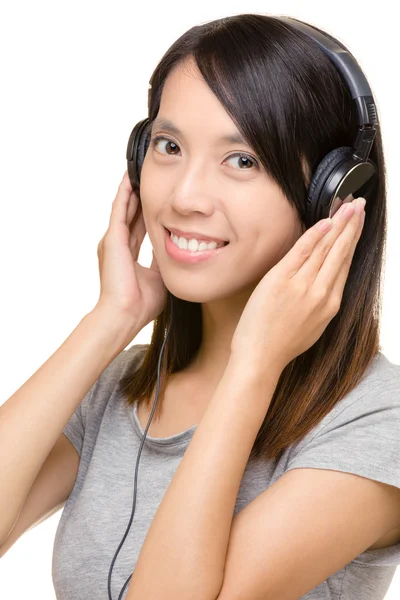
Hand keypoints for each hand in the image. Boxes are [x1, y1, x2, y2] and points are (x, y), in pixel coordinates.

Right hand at [95, 171, 167, 330]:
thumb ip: (163, 262)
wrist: (125, 314)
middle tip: (148, 179)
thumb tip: (178, 251)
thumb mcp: (159, 277)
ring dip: (131, 191)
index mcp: (128, 255)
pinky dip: (124, 194)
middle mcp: (118, 245)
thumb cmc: (141, 303)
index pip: (139, 228)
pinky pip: (119, 210)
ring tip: (138, 172)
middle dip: (140, 198)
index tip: (157, 201)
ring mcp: (113, 241)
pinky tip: (130, 179)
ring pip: (124, 208)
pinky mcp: (112, 238)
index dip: (147, 213)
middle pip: (131, 214)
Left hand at [230, 197, 365, 371]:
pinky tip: (325, 221)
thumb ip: (320, 302)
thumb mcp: (312, 325)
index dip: (352, 242)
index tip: (357, 225)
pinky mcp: (281, 280)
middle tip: (359, 205)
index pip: (344, 265)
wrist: (260, 357)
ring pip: (325, 249)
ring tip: (348, 206)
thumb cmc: (281, 344)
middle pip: (340, 252)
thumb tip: (324, 282)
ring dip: (338, 224)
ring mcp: (302, 285)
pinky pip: (302, 251)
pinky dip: (314, 235)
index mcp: (330, 304)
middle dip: (351, 226)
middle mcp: (321, 293)